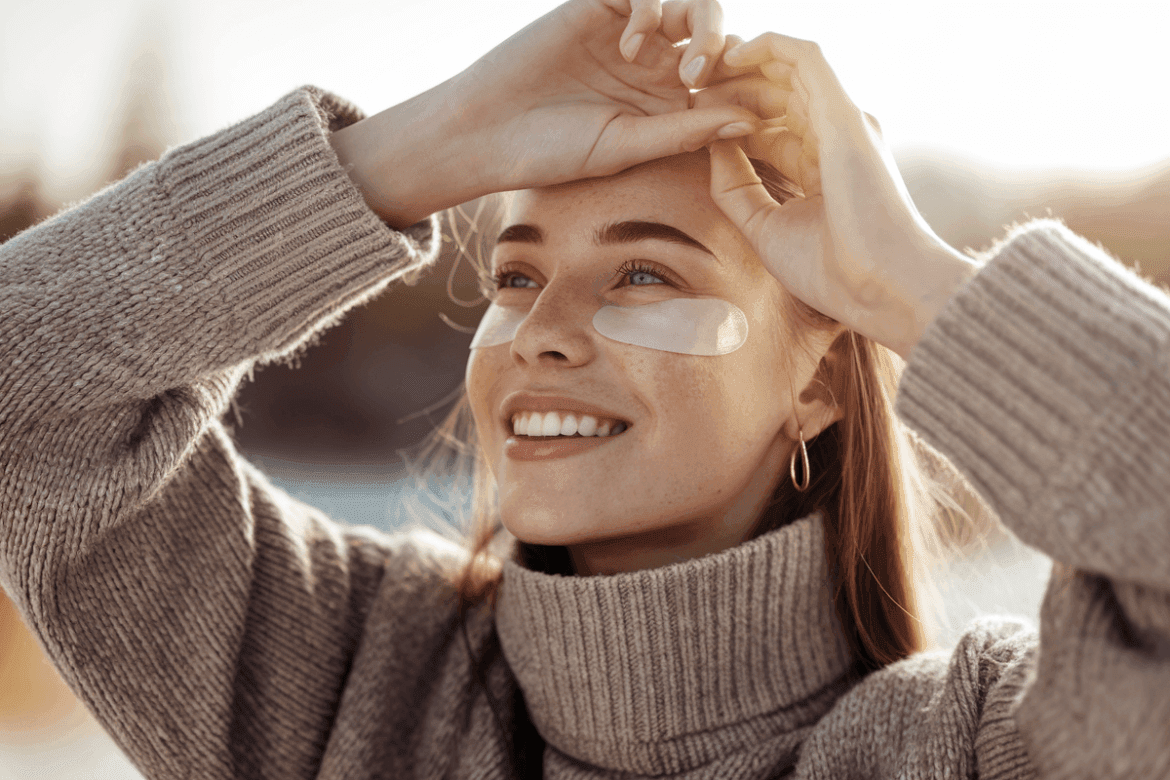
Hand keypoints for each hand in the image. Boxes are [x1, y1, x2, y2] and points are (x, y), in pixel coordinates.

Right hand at [332, 0, 759, 228]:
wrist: (485, 131)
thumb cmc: (552, 153)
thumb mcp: (626, 146)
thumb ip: (685, 132)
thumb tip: (748, 124)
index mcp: (667, 105)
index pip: (723, 87)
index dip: (748, 89)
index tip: (764, 104)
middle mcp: (653, 66)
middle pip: (715, 39)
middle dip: (729, 53)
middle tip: (713, 75)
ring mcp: (627, 33)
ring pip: (689, 8)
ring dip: (702, 26)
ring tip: (685, 63)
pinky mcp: (598, 6)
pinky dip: (651, 10)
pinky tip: (631, 44)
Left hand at [699, 33, 978, 358]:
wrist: (877, 286)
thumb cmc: (830, 271)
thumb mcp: (763, 226)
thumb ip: (735, 186)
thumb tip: (708, 143)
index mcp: (819, 168)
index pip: (768, 127)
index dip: (725, 118)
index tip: (686, 119)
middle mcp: (834, 138)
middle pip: (775, 93)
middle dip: (728, 83)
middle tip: (685, 83)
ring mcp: (842, 122)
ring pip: (786, 69)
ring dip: (740, 62)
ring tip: (699, 65)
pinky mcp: (844, 113)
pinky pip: (806, 57)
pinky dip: (768, 47)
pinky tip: (731, 54)